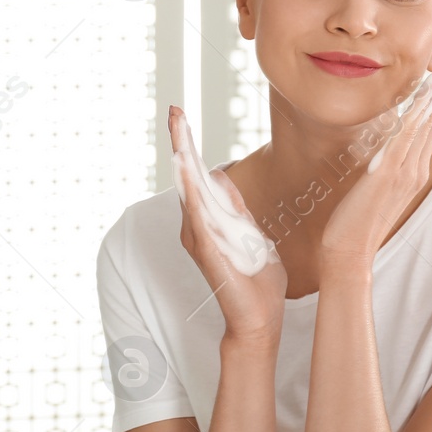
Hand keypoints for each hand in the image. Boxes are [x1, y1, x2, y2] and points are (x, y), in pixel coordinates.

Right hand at [168, 106, 287, 342]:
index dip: (187, 145)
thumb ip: (234, 206)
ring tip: (178, 131)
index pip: (195, 176)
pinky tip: (189, 172)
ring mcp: (198, 238)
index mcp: (207, 219)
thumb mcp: (249, 232)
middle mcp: (196, 226)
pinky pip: (198, 215)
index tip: (180, 116)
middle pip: (185, 178)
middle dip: (180, 143)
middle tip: (174, 112)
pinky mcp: (207, 250)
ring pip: (187, 191)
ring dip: (182, 160)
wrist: (258, 319)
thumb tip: (220, 175)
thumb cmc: (256, 281)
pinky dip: (192, 192)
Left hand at [321, 47, 431, 260]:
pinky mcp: (389, 174)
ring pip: (428, 122)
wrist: (348, 251)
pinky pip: (408, 137)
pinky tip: (427, 93)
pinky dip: (420, 114)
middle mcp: (415, 168)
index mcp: (412, 169)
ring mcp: (405, 171)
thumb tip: (382, 148)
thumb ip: (383, 166)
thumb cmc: (354, 220)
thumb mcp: (373, 186)